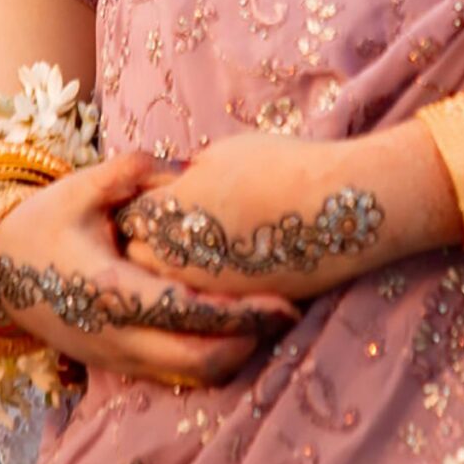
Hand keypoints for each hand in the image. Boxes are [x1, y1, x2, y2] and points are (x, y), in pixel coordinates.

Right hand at [0, 150, 301, 387]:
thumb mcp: (82, 185)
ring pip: (186, 374)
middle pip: (196, 359)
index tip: (281, 303)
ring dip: (230, 354)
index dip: (237, 314)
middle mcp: (114, 334)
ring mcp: (113, 356)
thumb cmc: (44, 219)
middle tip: (288, 314)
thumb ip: (134, 172)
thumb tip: (183, 169)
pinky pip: (171, 372)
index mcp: (109, 290)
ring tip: (270, 323)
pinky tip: (234, 331)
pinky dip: (206, 358)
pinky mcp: (114, 363)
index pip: (185, 313)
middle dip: (247, 342)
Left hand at [114, 123, 462, 302]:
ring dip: (173, 269)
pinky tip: (224, 265)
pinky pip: (202, 302)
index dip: (141, 203)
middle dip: (148, 241)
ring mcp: (203, 291)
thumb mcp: (221, 155)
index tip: (156, 194)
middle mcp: (174, 261)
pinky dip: (205, 288)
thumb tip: (173, 188)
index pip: (129, 216)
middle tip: (170, 222)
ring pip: (168, 288)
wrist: (334, 207)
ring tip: (197, 245)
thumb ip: (185, 178)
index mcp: (165, 215)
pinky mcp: (233, 308)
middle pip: (139, 257)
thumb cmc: (280, 166)